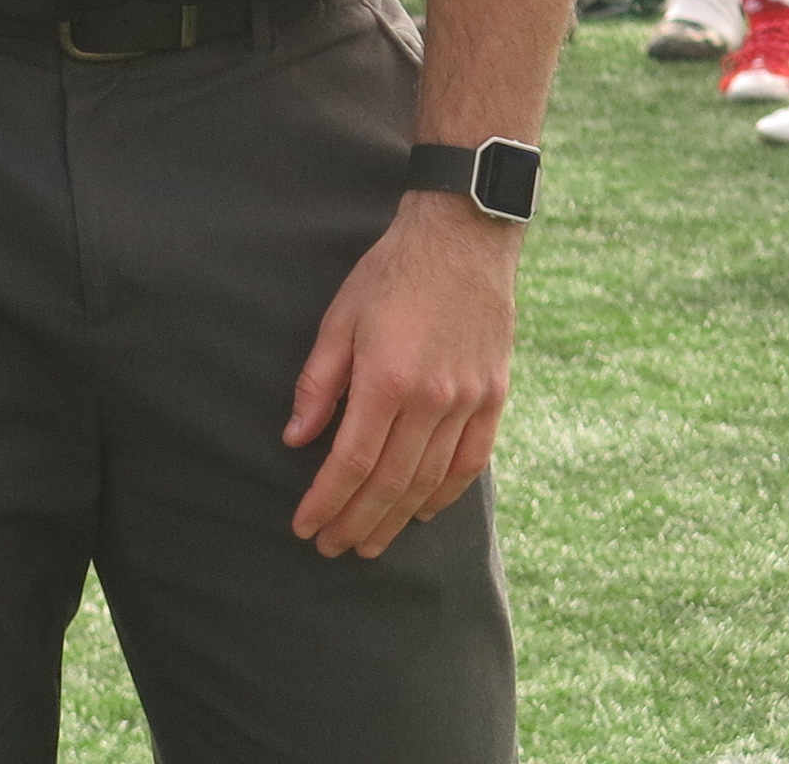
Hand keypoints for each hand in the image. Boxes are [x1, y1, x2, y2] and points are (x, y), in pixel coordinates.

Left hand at [283, 197, 514, 560]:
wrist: (462, 239)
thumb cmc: (390, 274)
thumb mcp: (339, 318)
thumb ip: (318, 383)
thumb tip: (294, 439)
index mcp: (387, 379)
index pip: (351, 461)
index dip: (326, 500)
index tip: (304, 527)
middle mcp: (432, 399)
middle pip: (390, 482)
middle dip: (356, 521)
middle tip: (330, 548)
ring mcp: (469, 401)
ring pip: (430, 481)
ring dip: (397, 519)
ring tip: (369, 543)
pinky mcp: (494, 397)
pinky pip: (470, 462)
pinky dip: (446, 494)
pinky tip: (422, 513)